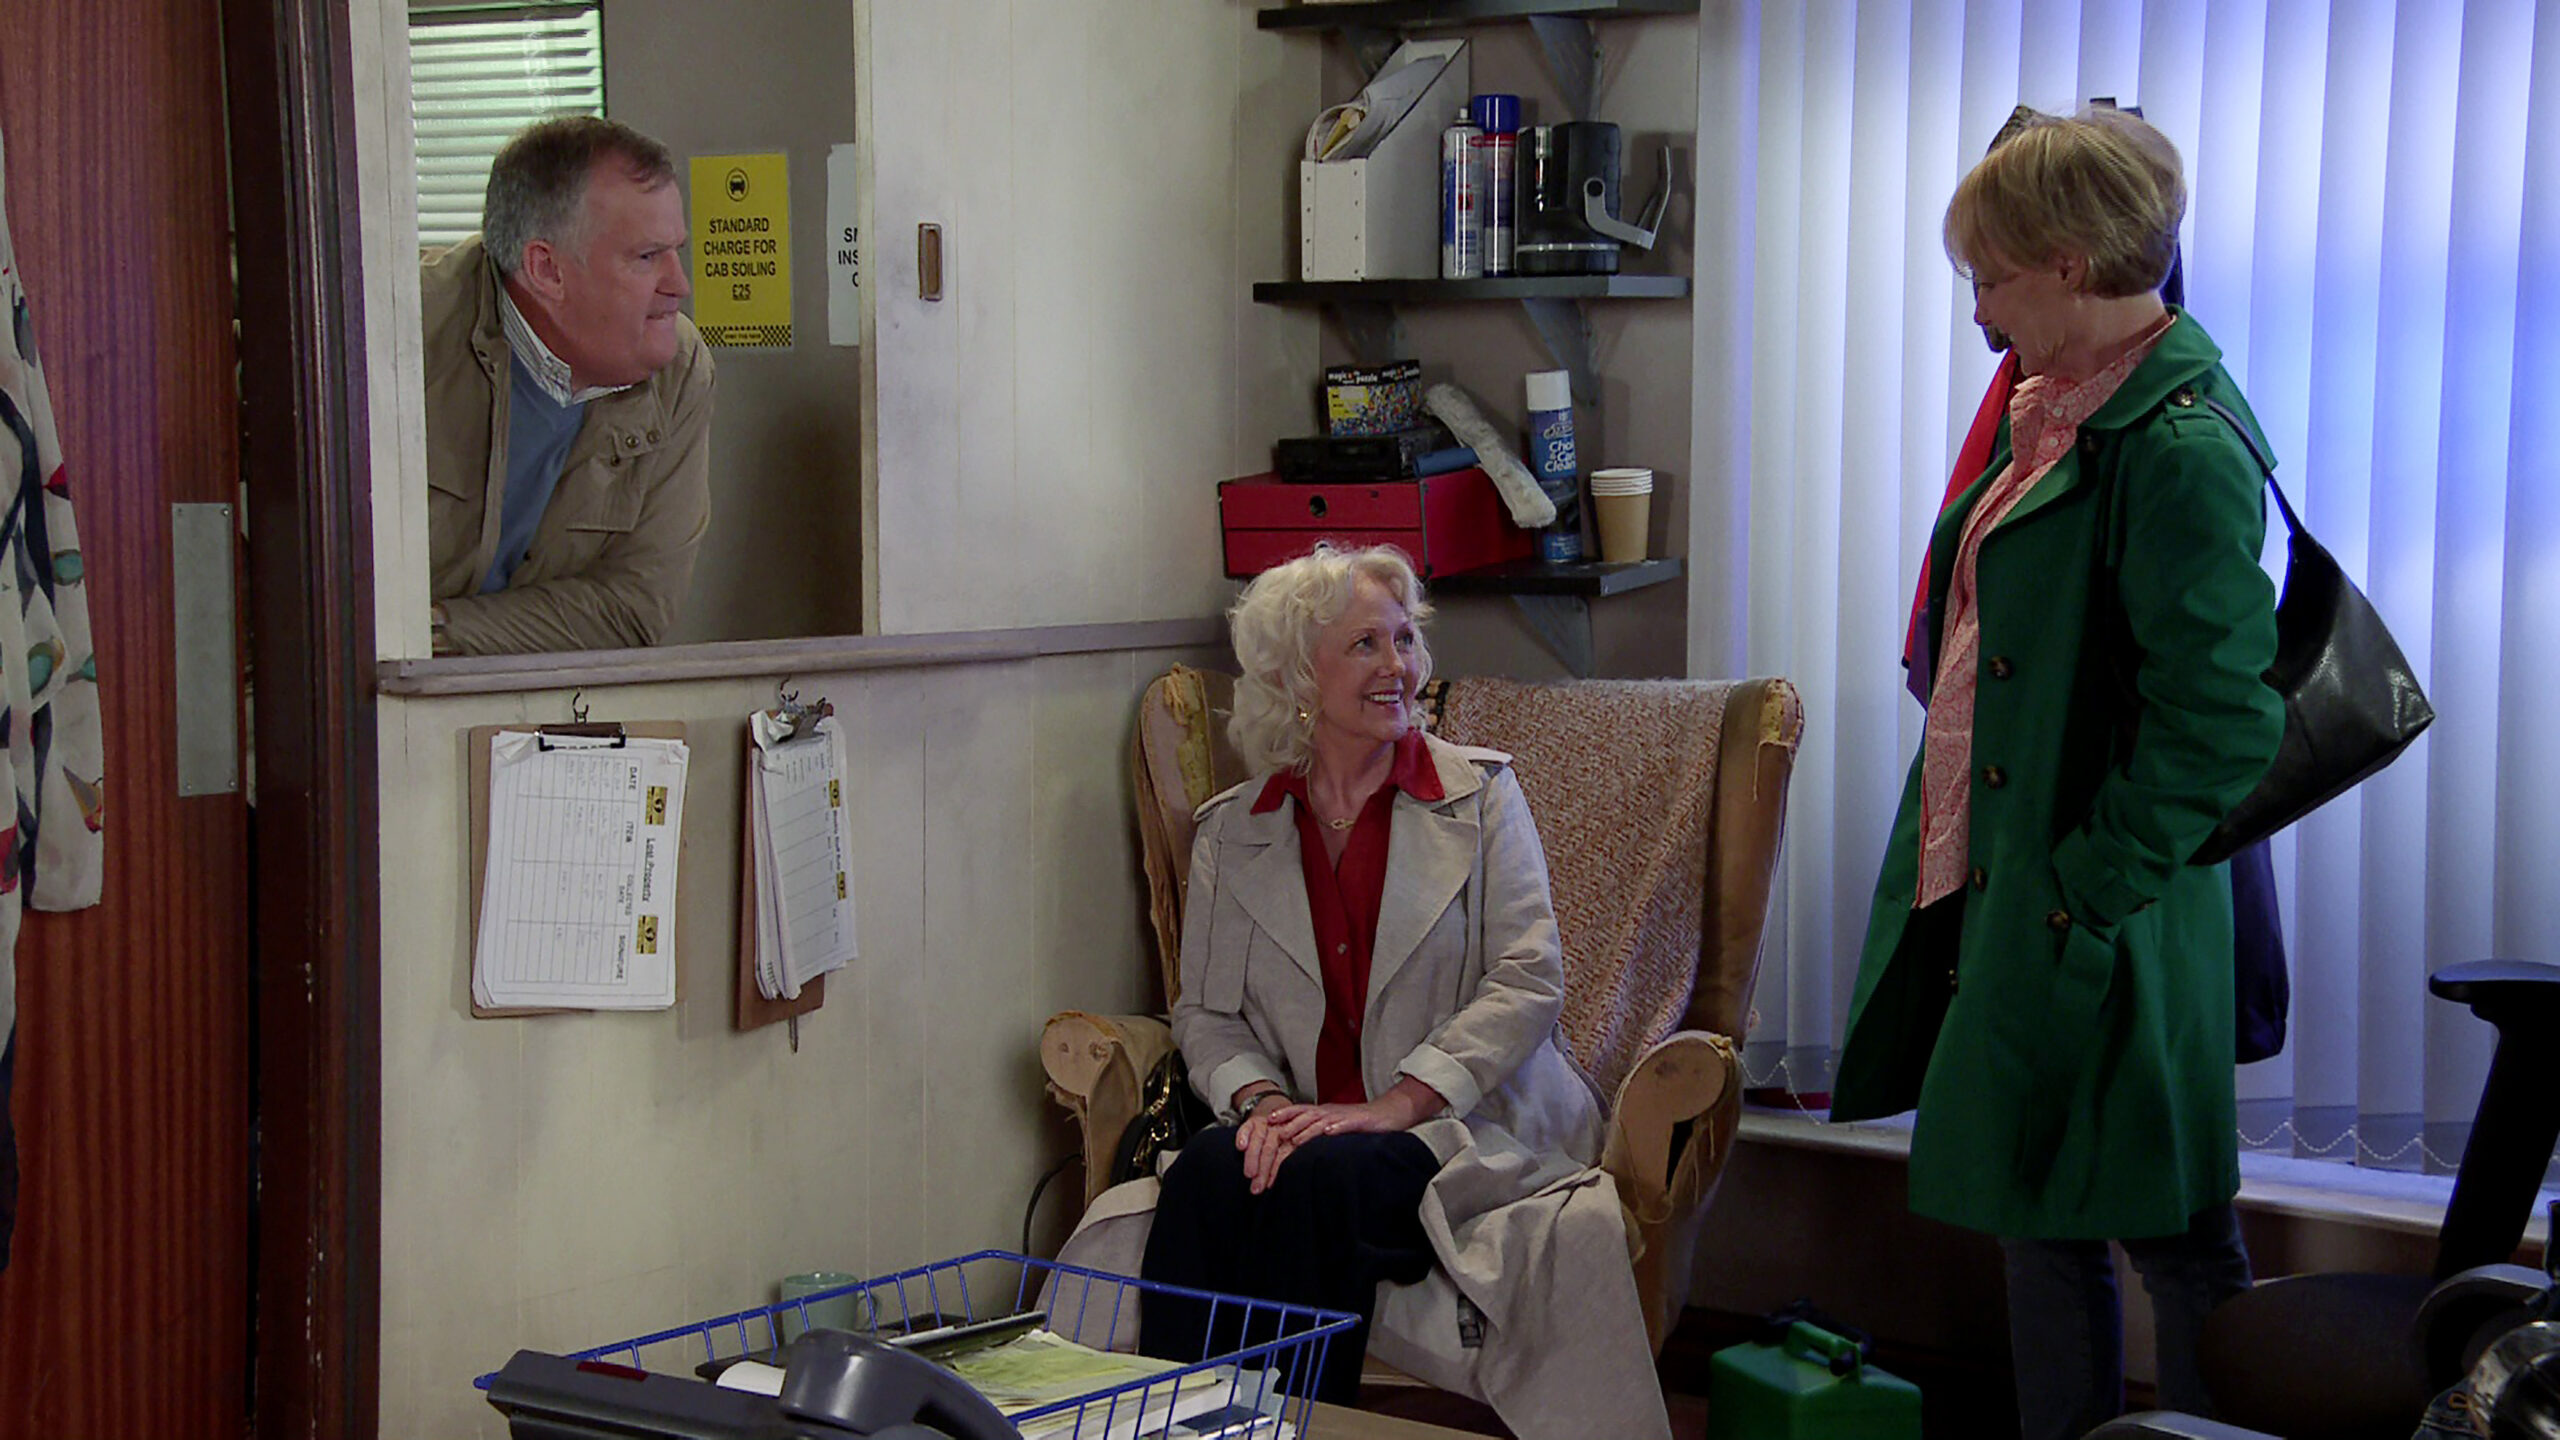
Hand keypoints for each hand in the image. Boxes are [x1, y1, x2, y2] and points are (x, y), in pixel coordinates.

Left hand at [1230, 1078, 1444, 1193]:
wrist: (1388, 1115)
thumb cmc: (1359, 1126)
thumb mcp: (1333, 1130)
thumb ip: (1315, 1136)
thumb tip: (1294, 1149)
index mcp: (1319, 1115)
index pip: (1294, 1116)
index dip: (1279, 1120)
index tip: (1261, 1127)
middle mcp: (1327, 1113)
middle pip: (1300, 1118)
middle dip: (1284, 1126)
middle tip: (1269, 1133)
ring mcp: (1341, 1116)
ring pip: (1318, 1119)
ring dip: (1303, 1127)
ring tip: (1289, 1134)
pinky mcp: (1357, 1121)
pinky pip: (1345, 1124)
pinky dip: (1335, 1127)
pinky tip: (1328, 1132)